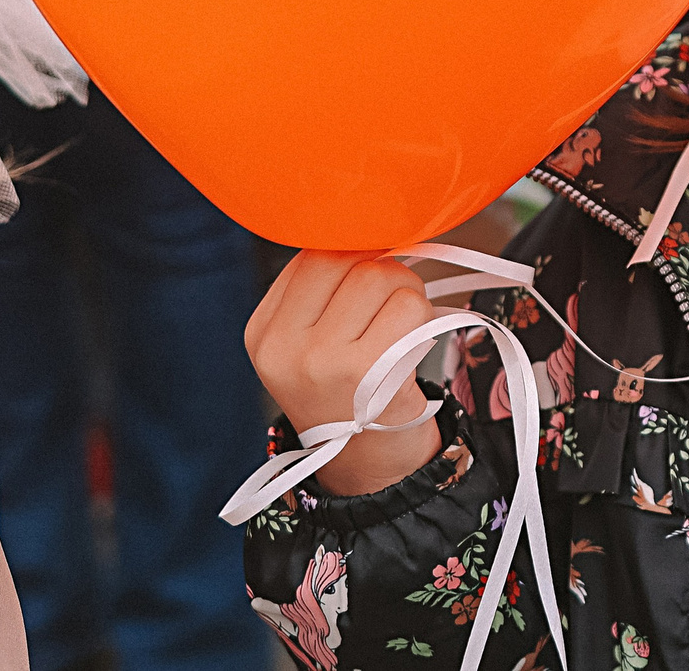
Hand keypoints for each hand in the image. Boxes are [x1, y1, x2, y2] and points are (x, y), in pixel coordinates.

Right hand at [245, 251, 443, 496]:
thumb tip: (375, 224)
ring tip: (399, 330)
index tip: (370, 270)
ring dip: (408, 295)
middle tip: (389, 307)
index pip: (313, 254)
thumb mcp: (310, 342)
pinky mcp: (369, 376)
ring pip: (384, 276)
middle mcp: (285, 347)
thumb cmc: (348, 389)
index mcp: (264, 331)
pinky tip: (409, 351)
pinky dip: (424, 320)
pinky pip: (411, 310)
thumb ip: (328, 287)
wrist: (367, 464)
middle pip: (350, 259)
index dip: (354, 250)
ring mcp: (324, 362)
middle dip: (384, 271)